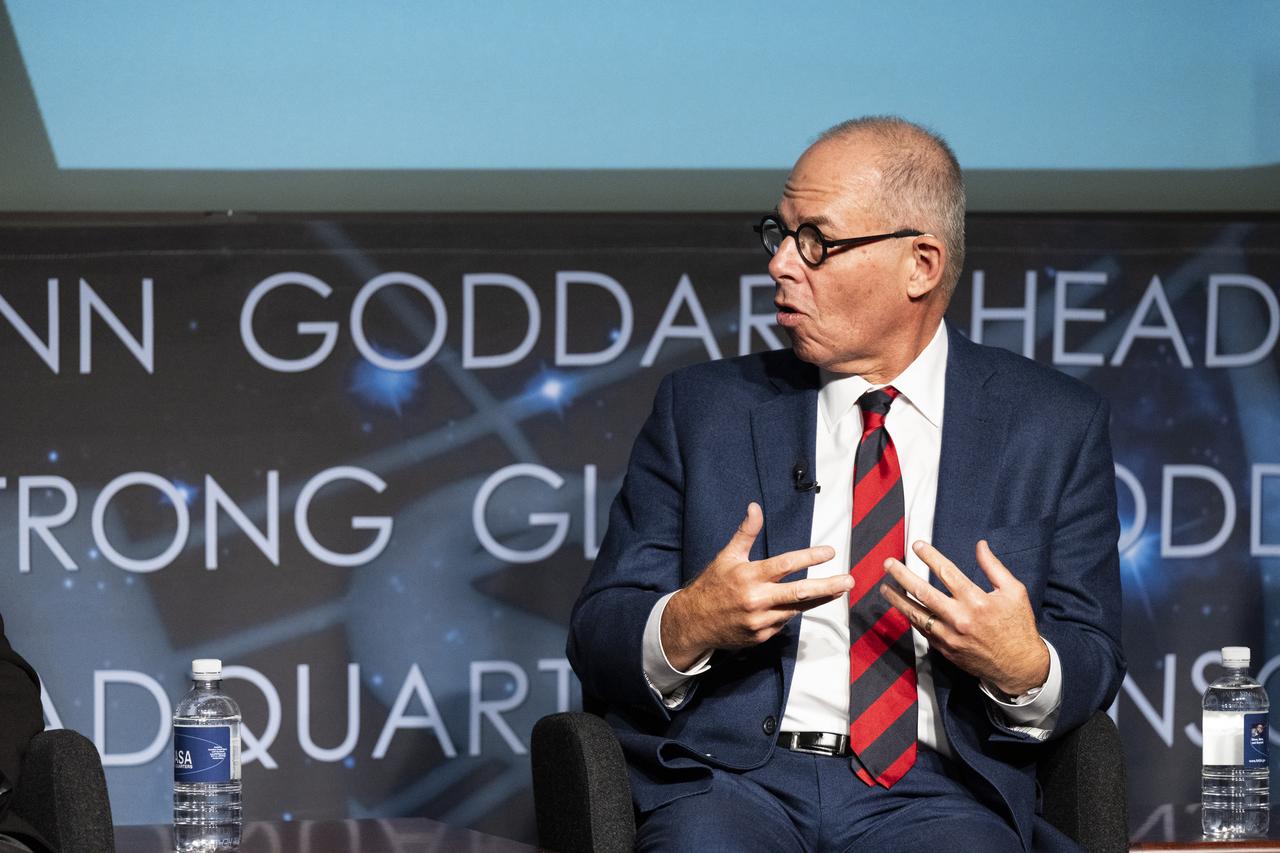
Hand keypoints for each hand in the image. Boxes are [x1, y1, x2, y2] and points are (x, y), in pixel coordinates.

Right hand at [660, 502, 848, 670]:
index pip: (786, 565)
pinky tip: (795, 604)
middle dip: (828, 586)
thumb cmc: (713, 585)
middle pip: (800, 592)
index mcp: (749, 576)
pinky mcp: (762, 636)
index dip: (810, 557)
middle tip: (849, 581)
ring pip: (797, 609)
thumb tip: (755, 507)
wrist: (694, 622)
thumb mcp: (727, 556)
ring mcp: (761, 621)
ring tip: (838, 591)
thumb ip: (745, 533)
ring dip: (819, 600)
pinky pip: (784, 622)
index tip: (829, 552)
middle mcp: (757, 599)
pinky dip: (791, 612)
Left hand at [880, 539, 1048, 695]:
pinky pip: (922, 631)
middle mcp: (960, 618)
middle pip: (923, 592)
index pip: (946, 573)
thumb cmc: (1018, 626)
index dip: (929, 556)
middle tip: (888, 563)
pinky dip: (910, 618)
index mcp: (977, 601)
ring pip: (916, 614)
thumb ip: (994, 567)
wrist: (1019, 666)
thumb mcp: (1014, 592)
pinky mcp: (945, 649)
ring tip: (884, 587)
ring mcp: (950, 636)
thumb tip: (980, 545)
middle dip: (902, 575)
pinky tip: (902, 607)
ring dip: (897, 599)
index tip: (917, 545)